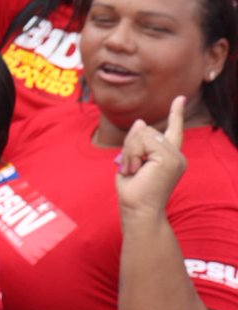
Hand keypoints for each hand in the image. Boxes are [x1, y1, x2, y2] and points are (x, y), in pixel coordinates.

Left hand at [116, 96, 186, 221]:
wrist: (138, 210)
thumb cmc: (133, 191)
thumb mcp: (131, 160)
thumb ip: (137, 142)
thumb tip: (140, 121)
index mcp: (169, 156)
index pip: (174, 130)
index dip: (176, 113)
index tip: (180, 99)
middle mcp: (176, 155)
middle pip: (145, 129)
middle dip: (129, 146)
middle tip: (129, 168)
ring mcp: (175, 156)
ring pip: (142, 133)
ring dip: (129, 151)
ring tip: (133, 170)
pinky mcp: (169, 158)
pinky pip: (142, 141)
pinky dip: (132, 154)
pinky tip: (136, 169)